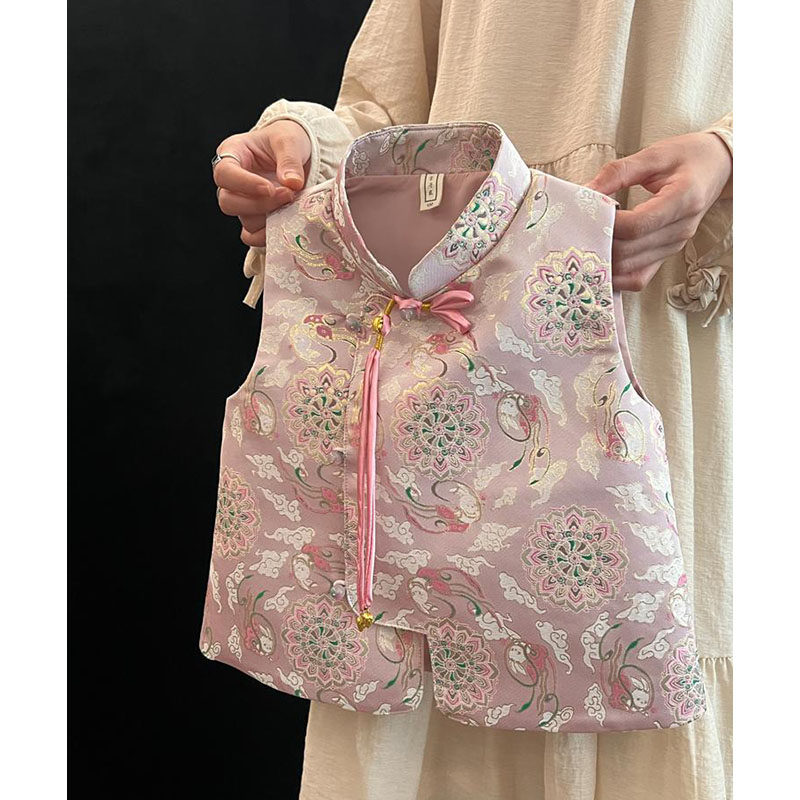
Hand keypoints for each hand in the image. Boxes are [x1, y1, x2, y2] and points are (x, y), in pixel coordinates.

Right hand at [213, 119, 311, 246]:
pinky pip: (253, 236)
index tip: (269, 188)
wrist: (300, 152)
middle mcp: (233, 181)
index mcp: (233, 154)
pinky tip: (286, 224)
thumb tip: (291, 183)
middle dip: (259, 204)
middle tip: (287, 195)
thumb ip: (289, 159)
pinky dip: (268, 235)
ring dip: (270, 217)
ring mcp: (244, 202)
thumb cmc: (287, 139)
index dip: (244, 184)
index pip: (224, 173)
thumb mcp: (289, 140)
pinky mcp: (256, 218)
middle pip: (229, 202)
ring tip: (293, 203)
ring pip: (245, 221)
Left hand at [585, 132, 732, 290]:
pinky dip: (616, 275)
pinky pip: (638, 278)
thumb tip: (585, 192)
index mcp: (683, 200)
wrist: (719, 166)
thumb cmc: (687, 156)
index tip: (587, 212)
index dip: (607, 224)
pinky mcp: (667, 255)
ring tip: (584, 243)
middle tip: (577, 229)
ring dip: (604, 260)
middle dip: (599, 243)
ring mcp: (675, 246)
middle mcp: (681, 229)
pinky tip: (601, 261)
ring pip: (630, 269)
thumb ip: (617, 173)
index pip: (637, 225)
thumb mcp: (654, 154)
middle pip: (629, 251)